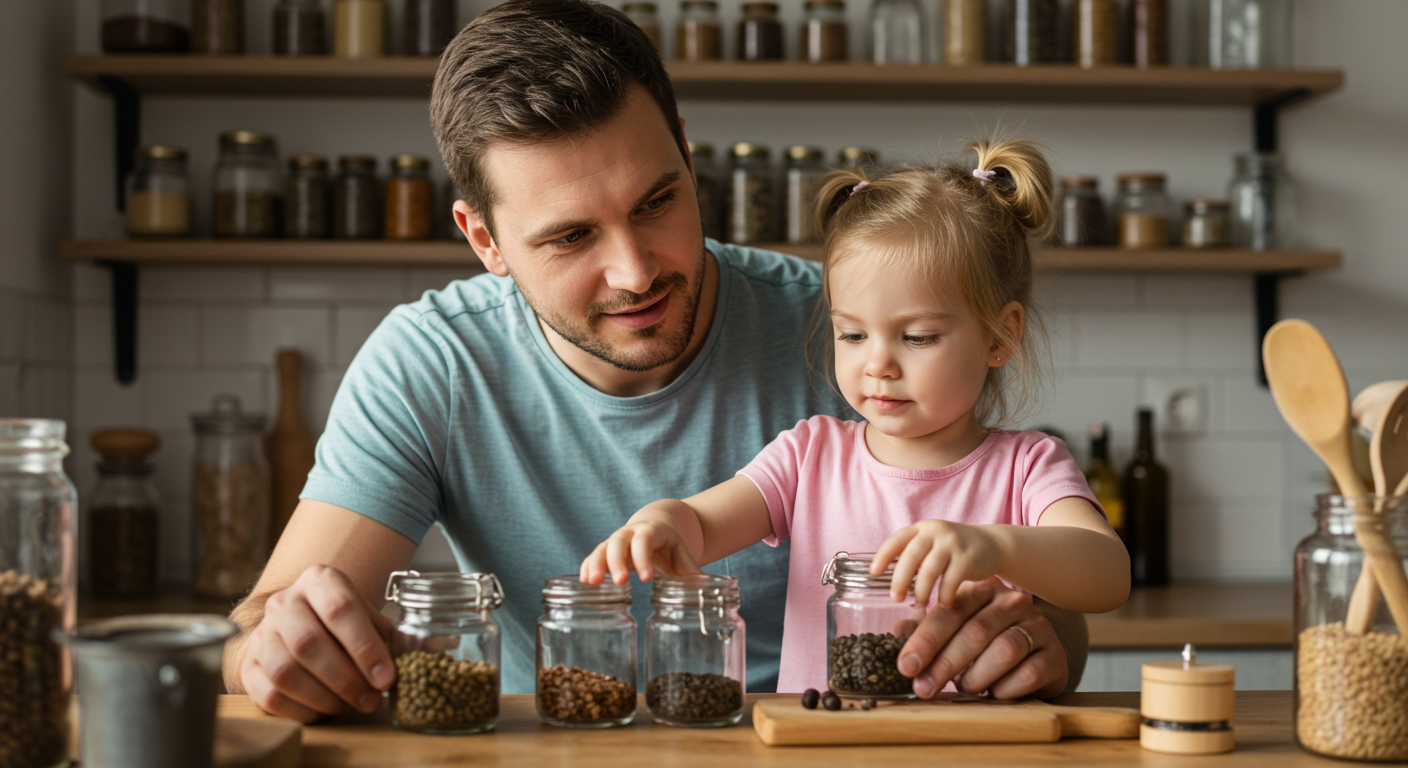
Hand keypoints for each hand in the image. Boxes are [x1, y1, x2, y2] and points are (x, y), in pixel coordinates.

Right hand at [240, 564, 394, 721]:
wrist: (299, 623)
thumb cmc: (343, 624)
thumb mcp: (370, 619)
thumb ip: (396, 636)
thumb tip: (434, 652)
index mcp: (320, 580)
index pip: (340, 609)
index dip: (364, 647)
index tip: (386, 677)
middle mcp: (285, 601)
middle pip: (309, 643)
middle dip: (346, 678)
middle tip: (372, 699)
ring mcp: (262, 633)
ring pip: (286, 671)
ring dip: (325, 696)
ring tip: (353, 705)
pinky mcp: (248, 665)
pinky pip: (270, 694)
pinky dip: (302, 710)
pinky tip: (326, 710)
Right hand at [580, 518, 700, 584]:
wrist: (655, 527)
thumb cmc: (670, 544)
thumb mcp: (681, 552)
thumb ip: (690, 569)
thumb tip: (705, 586)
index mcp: (650, 531)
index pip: (644, 541)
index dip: (644, 558)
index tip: (647, 579)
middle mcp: (628, 533)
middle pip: (618, 543)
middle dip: (616, 562)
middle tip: (619, 582)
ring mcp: (614, 541)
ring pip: (601, 549)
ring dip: (595, 564)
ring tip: (592, 583)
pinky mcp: (604, 551)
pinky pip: (592, 557)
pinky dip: (586, 568)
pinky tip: (583, 583)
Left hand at [872, 520, 1003, 605]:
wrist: (991, 545)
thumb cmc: (953, 550)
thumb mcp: (932, 545)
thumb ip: (913, 556)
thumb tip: (888, 582)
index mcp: (921, 529)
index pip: (897, 540)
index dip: (883, 556)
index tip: (873, 573)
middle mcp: (936, 532)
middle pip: (911, 555)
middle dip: (900, 579)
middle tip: (896, 598)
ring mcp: (953, 543)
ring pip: (929, 569)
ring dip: (921, 590)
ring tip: (919, 603)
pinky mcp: (969, 557)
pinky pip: (951, 580)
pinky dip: (944, 595)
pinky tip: (942, 603)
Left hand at [897, 577, 1067, 699]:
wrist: (1036, 658)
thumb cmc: (986, 645)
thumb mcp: (956, 632)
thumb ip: (927, 630)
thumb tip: (896, 635)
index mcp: (983, 591)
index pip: (950, 612)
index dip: (925, 640)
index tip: (906, 666)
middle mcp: (1013, 603)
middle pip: (975, 632)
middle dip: (944, 664)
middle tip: (924, 688)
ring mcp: (1038, 627)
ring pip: (1004, 650)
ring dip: (977, 676)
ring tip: (965, 687)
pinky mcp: (1055, 654)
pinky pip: (1029, 673)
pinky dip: (1006, 688)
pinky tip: (996, 693)